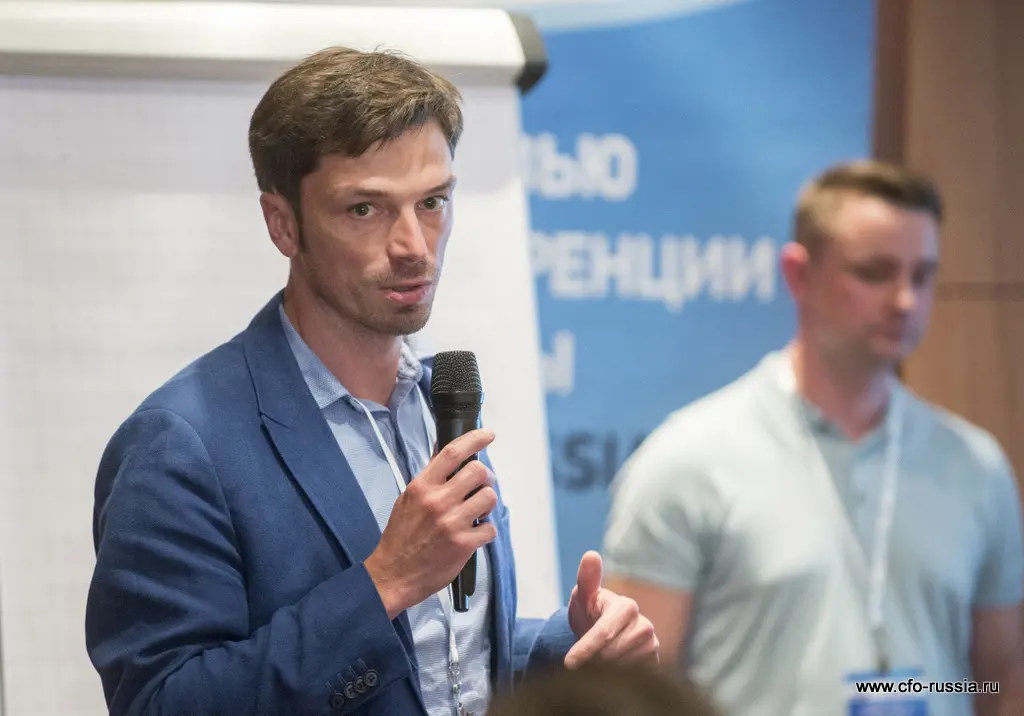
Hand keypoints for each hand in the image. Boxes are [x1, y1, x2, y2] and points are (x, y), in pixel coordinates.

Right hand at [365, 429, 497, 618]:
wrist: (393, 574)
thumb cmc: (401, 536)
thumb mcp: (408, 499)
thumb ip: (429, 477)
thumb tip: (445, 452)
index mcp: (422, 487)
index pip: (452, 453)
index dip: (474, 439)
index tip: (489, 435)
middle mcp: (438, 502)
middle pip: (478, 472)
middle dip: (485, 477)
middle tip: (481, 486)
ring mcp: (452, 523)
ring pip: (489, 497)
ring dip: (487, 503)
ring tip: (477, 511)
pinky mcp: (463, 544)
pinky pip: (490, 528)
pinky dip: (485, 530)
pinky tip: (474, 533)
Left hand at [564, 551, 659, 668]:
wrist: (603, 632)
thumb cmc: (590, 612)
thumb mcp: (583, 596)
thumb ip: (586, 579)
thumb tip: (591, 554)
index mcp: (627, 606)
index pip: (604, 633)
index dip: (585, 649)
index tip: (568, 664)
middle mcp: (645, 625)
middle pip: (611, 655)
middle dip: (592, 659)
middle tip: (582, 658)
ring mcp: (652, 646)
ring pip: (621, 668)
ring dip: (603, 669)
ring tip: (596, 659)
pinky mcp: (655, 663)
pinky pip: (633, 678)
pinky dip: (617, 677)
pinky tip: (609, 668)